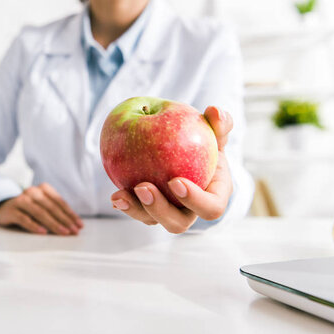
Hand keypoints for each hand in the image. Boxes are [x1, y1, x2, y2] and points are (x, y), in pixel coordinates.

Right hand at [0, 183, 83, 234]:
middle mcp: (32, 192)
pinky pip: (24, 218)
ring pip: (39, 212)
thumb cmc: (29, 209)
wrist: (4, 207)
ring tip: (63, 232)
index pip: (59, 202)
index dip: (70, 214)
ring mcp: (21, 200)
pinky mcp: (12, 210)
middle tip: (74, 231)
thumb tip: (75, 225)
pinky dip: (34, 225)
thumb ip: (56, 212)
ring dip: (53, 223)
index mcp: (43, 189)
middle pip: (51, 207)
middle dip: (64, 220)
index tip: (79, 225)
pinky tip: (43, 232)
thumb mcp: (43, 206)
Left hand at [110, 106, 232, 233]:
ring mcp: (168, 212)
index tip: (175, 181)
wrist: (185, 152)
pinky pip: (137, 211)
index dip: (195, 200)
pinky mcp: (148, 209)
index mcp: (214, 197)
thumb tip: (215, 111)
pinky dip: (125, 204)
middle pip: (178, 222)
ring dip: (135, 210)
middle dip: (159, 209)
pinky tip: (114, 196)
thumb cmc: (204, 144)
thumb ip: (219, 124)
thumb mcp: (214, 133)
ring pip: (152, 220)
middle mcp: (191, 211)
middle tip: (143, 188)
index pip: (210, 208)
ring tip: (119, 196)